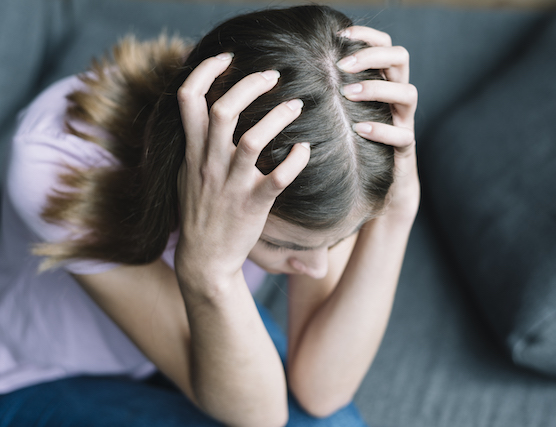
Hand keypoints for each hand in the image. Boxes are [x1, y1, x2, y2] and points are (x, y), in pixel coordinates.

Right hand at [174, 53, 309, 289]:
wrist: (204, 259)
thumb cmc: (200, 211)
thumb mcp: (187, 172)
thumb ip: (195, 141)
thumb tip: (202, 110)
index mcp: (192, 151)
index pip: (187, 98)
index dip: (205, 71)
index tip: (228, 58)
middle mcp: (209, 163)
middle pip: (224, 109)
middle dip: (250, 84)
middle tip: (273, 75)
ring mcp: (232, 184)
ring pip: (254, 140)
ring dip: (278, 116)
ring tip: (296, 106)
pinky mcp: (253, 205)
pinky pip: (278, 178)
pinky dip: (295, 161)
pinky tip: (305, 150)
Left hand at [338, 27, 419, 220]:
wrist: (381, 185)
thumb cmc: (354, 142)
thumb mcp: (344, 112)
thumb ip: (332, 90)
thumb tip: (296, 70)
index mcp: (386, 82)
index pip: (386, 45)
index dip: (367, 35)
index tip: (340, 36)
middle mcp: (399, 97)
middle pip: (402, 58)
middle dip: (372, 56)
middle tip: (343, 65)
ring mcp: (404, 121)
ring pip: (408, 93)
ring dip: (376, 88)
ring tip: (347, 94)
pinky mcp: (405, 148)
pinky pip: (403, 135)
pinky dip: (382, 130)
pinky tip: (359, 129)